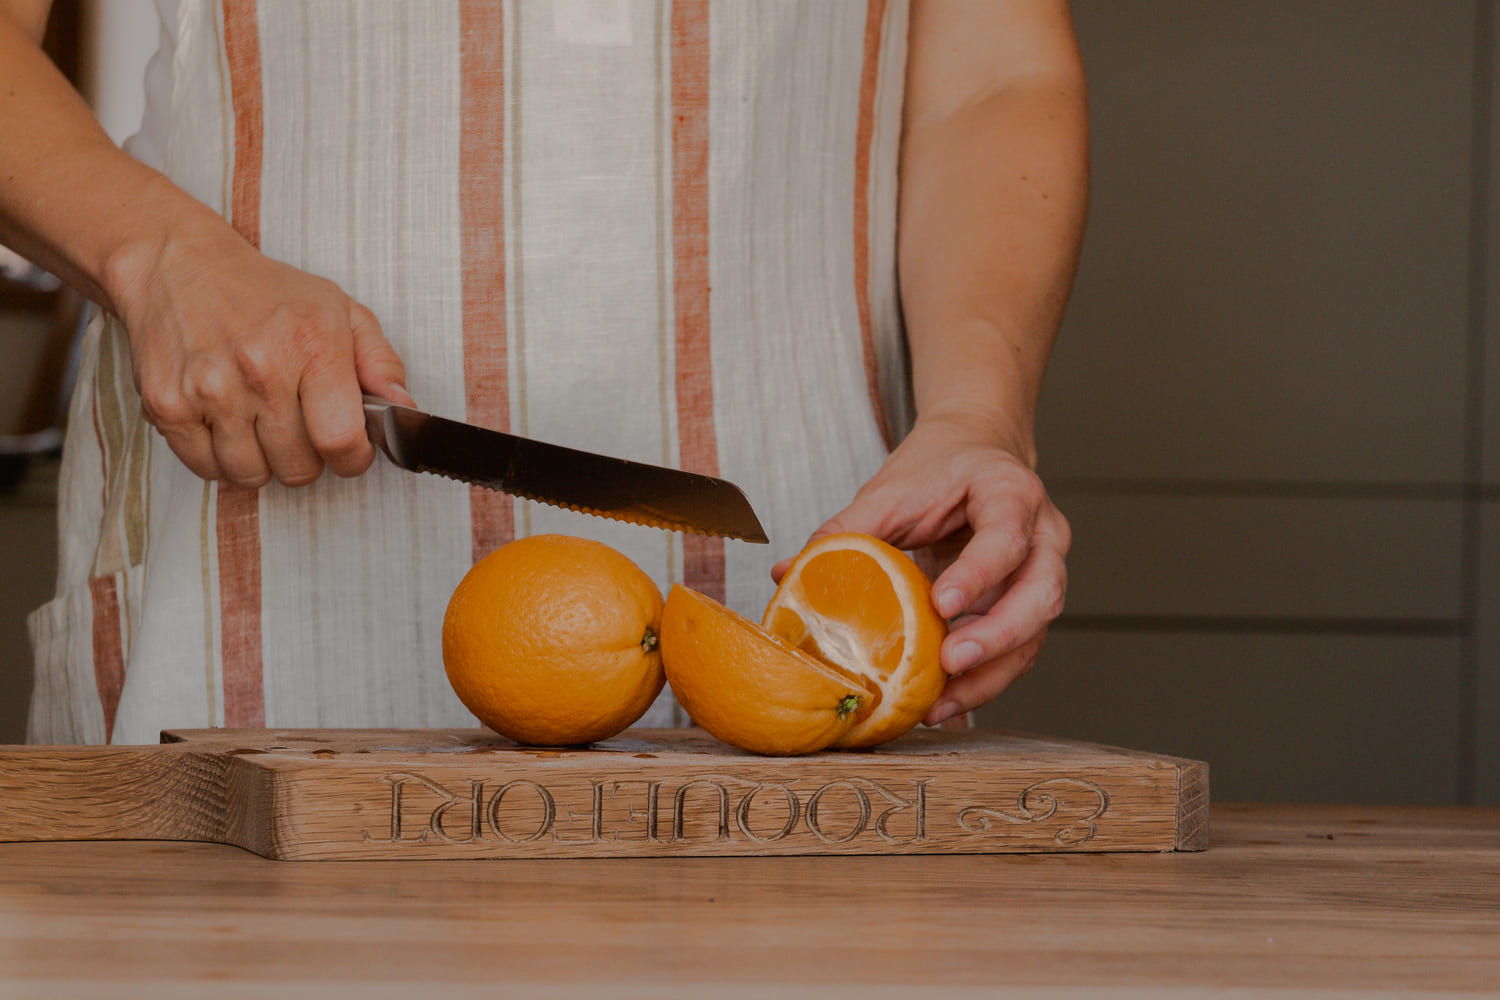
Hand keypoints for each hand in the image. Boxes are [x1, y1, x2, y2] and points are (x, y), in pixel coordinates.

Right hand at [113, 227, 413, 487]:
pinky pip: (205, 468)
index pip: (341, 441)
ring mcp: (210, 390)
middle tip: (299, 427)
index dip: (353, 458)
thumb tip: (405, 410)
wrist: (177, 265)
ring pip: (251, 475)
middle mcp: (260, 369)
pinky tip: (226, 424)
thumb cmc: (265, 292)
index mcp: (312, 346)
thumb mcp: (340, 310)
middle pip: (298, 467)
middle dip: (308, 458)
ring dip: (263, 461)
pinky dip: (219, 458)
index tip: (349, 451)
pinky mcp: (167, 405)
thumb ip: (381, 363)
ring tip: (261, 424)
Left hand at [773, 413, 1069, 723]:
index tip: (940, 604)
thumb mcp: (891, 490)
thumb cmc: (938, 470)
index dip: (977, 573)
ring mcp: (1046, 572)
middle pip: (1041, 592)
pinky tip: (944, 702)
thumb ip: (846, 530)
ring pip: (1036, 631)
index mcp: (1010, 492)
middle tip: (950, 662)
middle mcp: (1044, 534)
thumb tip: (786, 575)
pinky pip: (1019, 651)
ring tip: (940, 703)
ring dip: (991, 673)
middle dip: (998, 635)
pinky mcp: (1031, 606)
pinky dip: (985, 679)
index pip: (1006, 534)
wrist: (975, 453)